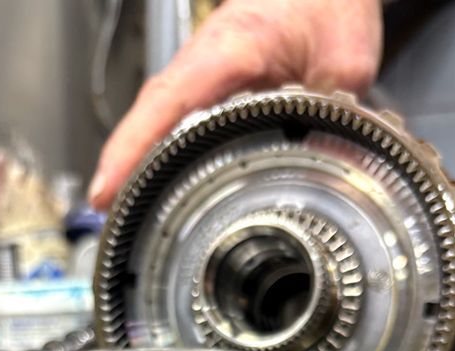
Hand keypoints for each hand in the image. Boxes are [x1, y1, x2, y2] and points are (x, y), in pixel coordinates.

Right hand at [88, 0, 382, 209]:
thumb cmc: (327, 3)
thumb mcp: (346, 58)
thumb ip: (337, 115)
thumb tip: (332, 164)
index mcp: (232, 49)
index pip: (169, 100)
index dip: (134, 148)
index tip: (108, 189)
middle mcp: (205, 63)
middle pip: (150, 120)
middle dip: (124, 171)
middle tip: (110, 224)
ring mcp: (202, 77)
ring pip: (158, 124)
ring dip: (137, 168)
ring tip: (122, 219)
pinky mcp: (210, 91)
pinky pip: (175, 126)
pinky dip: (159, 158)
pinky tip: (154, 191)